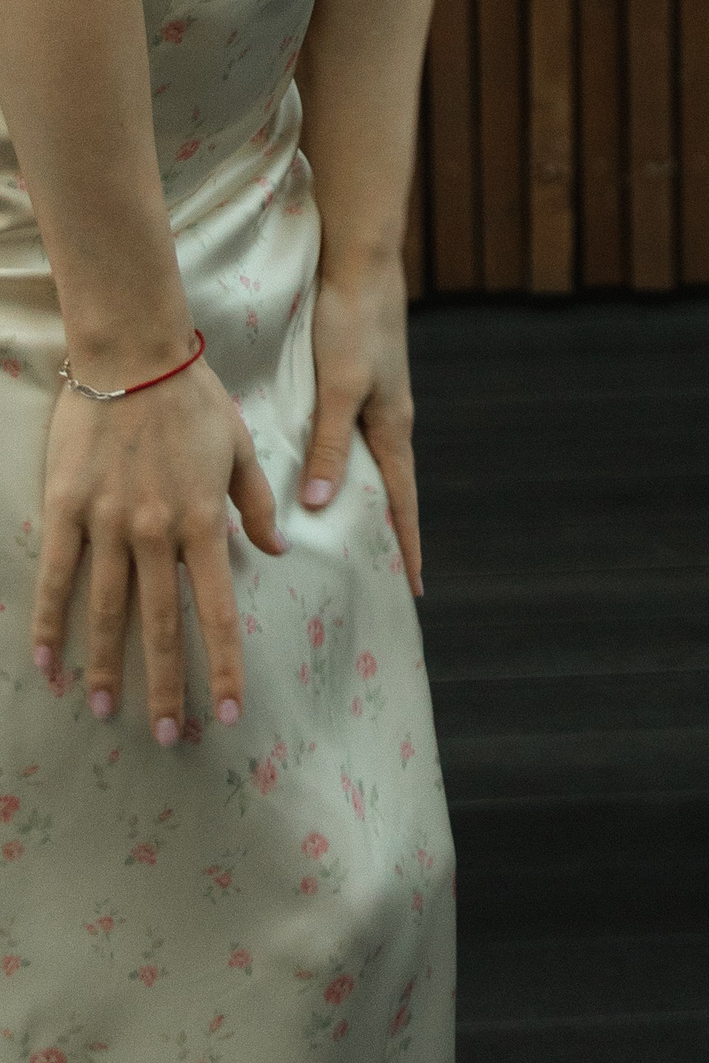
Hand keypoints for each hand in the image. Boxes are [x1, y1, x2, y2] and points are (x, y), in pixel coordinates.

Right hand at [32, 354, 284, 740]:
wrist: (134, 355)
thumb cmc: (192, 398)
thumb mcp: (240, 448)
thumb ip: (254, 504)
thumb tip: (277, 552)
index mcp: (201, 520)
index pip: (215, 609)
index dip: (222, 665)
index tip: (227, 711)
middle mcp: (155, 531)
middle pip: (159, 625)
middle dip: (166, 686)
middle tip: (169, 737)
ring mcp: (106, 523)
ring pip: (106, 611)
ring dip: (106, 668)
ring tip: (105, 714)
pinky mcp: (66, 509)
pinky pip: (55, 577)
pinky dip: (50, 623)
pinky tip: (47, 664)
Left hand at [302, 260, 422, 594]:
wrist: (361, 263)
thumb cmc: (353, 324)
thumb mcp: (341, 388)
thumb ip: (330, 444)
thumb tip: (321, 507)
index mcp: (392, 427)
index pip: (403, 501)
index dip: (407, 543)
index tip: (414, 587)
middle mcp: (389, 419)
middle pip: (392, 488)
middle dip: (391, 532)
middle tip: (384, 577)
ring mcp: (376, 400)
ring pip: (371, 464)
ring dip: (367, 500)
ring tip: (356, 537)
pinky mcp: (359, 382)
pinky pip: (355, 439)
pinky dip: (348, 467)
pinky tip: (330, 472)